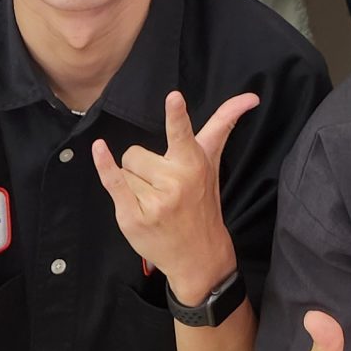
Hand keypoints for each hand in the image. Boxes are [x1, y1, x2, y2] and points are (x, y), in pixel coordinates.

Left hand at [92, 89, 256, 300]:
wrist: (197, 254)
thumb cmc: (203, 201)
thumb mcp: (213, 163)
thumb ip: (224, 125)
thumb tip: (251, 96)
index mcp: (193, 164)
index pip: (182, 134)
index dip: (177, 115)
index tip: (174, 97)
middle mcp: (175, 181)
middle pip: (135, 153)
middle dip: (142, 168)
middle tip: (161, 188)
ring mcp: (153, 201)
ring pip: (124, 170)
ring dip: (133, 184)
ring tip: (153, 202)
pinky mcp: (133, 217)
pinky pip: (113, 182)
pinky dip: (104, 166)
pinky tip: (99, 149)